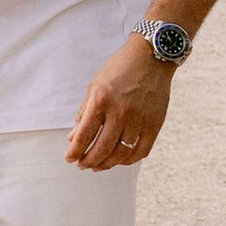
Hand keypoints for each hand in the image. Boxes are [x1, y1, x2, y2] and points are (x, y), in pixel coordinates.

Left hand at [67, 36, 173, 172]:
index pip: (84, 135)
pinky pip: (141, 151)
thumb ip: (84, 113)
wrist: (151, 58)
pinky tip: (120, 160)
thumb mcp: (94, 86)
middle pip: (102, 148)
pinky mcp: (155, 124)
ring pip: (122, 153)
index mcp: (101, 100)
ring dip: (107, 164)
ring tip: (98, 166)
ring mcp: (140, 119)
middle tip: (82, 165)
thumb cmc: (119, 70)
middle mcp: (120, 111)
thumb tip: (73, 138)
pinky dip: (129, 160)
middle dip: (89, 161)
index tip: (69, 159)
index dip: (75, 151)